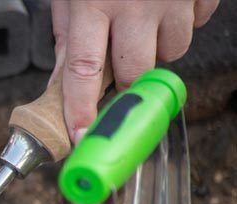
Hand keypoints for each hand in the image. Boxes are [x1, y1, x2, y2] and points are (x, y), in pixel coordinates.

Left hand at [50, 0, 218, 143]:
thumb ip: (66, 34)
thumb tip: (61, 82)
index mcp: (92, 3)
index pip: (84, 69)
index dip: (82, 108)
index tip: (81, 137)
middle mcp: (134, 4)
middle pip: (134, 71)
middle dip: (126, 78)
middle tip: (119, 60)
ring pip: (170, 53)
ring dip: (155, 48)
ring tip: (142, 19)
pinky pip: (195, 26)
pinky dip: (181, 23)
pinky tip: (166, 3)